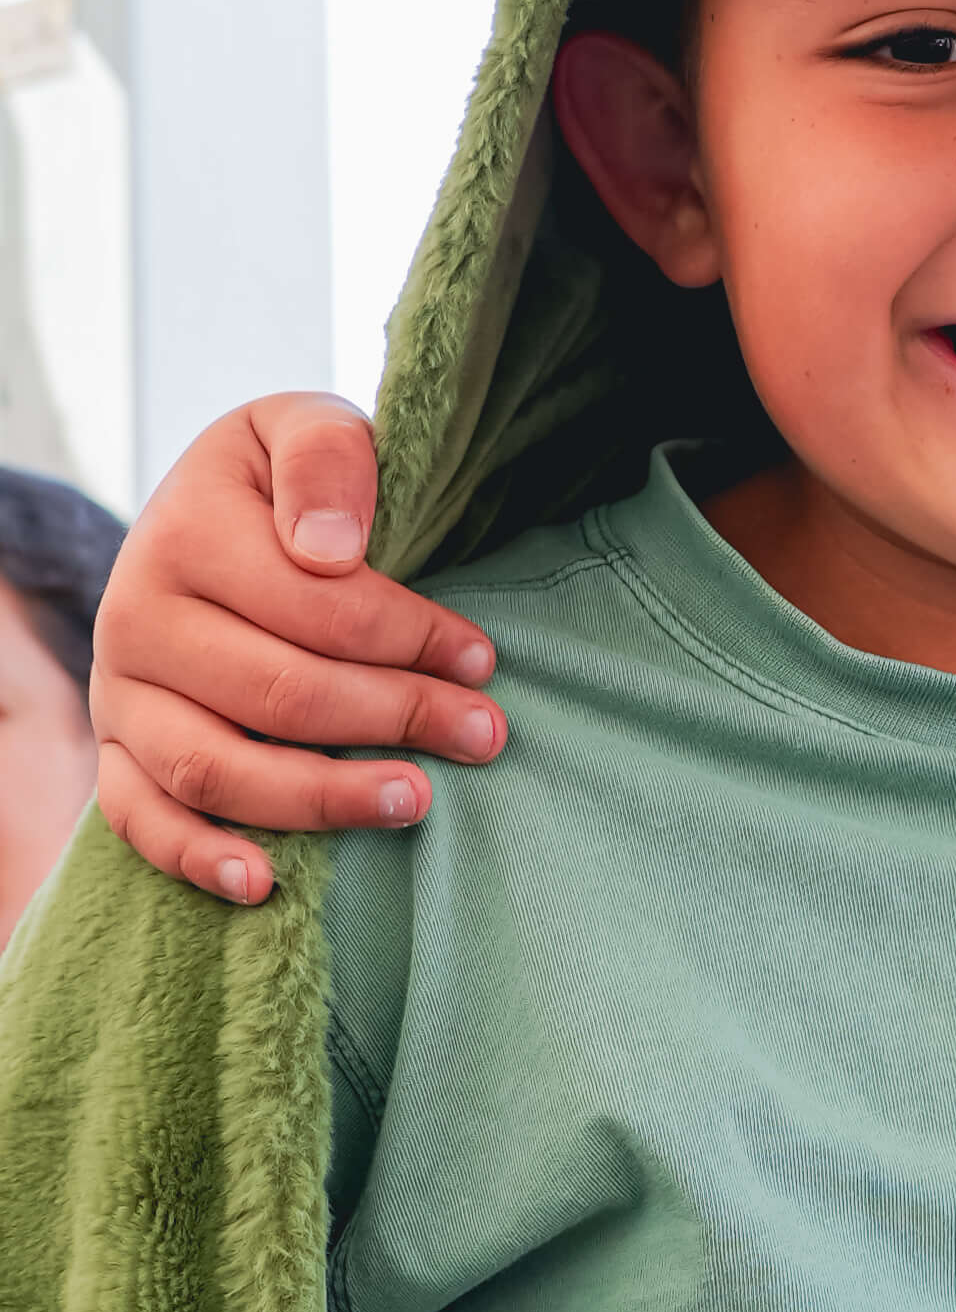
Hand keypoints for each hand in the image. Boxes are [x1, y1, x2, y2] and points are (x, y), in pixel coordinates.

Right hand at [89, 394, 505, 903]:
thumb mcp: (306, 427)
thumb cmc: (280, 483)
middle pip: (277, 693)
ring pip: (214, 768)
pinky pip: (140, 819)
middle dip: (395, 717)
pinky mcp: (116, 750)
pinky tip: (266, 884)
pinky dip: (196, 857)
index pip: (316, 607)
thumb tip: (329, 548)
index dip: (409, 639)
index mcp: (184, 532)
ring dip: (320, 798)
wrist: (205, 516)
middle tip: (483, 735)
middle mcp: (135, 617)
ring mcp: (119, 694)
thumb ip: (327, 458)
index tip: (481, 660)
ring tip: (414, 801)